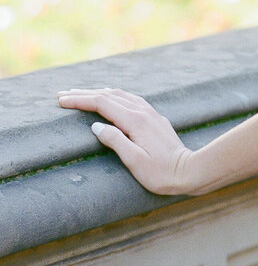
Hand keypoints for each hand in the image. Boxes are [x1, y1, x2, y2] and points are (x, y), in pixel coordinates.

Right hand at [57, 87, 195, 195]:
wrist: (189, 171)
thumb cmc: (161, 173)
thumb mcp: (134, 161)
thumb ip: (115, 141)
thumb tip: (95, 126)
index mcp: (136, 121)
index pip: (102, 103)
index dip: (80, 100)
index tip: (61, 101)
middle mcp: (143, 112)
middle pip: (109, 96)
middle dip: (84, 94)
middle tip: (62, 95)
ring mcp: (151, 113)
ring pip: (120, 95)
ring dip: (99, 92)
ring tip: (80, 94)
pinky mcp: (155, 118)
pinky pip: (131, 99)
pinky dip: (115, 96)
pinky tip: (111, 97)